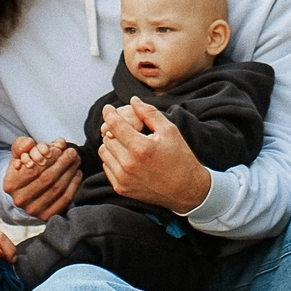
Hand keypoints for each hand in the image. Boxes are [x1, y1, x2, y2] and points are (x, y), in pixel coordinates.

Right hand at [3, 135, 78, 220]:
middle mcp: (20, 200)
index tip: (59, 148)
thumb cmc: (25, 171)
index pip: (33, 169)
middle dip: (62, 163)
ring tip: (76, 160)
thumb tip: (29, 143)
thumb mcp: (19, 156)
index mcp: (10, 184)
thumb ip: (21, 145)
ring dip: (70, 172)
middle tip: (72, 152)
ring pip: (57, 188)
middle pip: (47, 179)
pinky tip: (77, 173)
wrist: (27, 194)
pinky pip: (65, 199)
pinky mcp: (47, 217)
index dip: (49, 158)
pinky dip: (74, 184)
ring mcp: (33, 210)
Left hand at [97, 97, 213, 213]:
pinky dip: (112, 159)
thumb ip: (149, 113)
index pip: (114, 124)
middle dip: (114, 129)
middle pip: (107, 137)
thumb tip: (133, 101)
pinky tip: (126, 157)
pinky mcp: (121, 189)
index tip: (108, 108)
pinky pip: (106, 167)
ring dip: (111, 144)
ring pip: (104, 152)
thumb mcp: (169, 130)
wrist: (187, 190)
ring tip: (126, 142)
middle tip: (124, 128)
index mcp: (141, 148)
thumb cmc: (180, 158)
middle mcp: (129, 164)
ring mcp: (123, 179)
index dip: (109, 113)